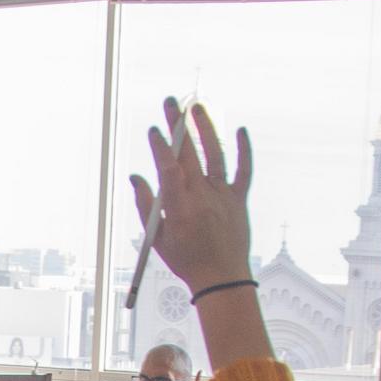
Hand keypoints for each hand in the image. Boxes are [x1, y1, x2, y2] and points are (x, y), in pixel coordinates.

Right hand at [130, 98, 252, 296]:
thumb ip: (146, 205)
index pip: (168, 168)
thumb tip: (136, 178)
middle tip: (170, 103)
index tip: (153, 131)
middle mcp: (202, 197)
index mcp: (180, 207)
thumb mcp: (157, 238)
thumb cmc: (187, 260)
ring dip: (206, 129)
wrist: (222, 278)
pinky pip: (244, 171)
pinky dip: (244, 150)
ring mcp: (222, 196)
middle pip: (188, 154)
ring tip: (197, 107)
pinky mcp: (238, 200)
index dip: (160, 146)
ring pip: (215, 155)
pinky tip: (240, 130)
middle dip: (178, 125)